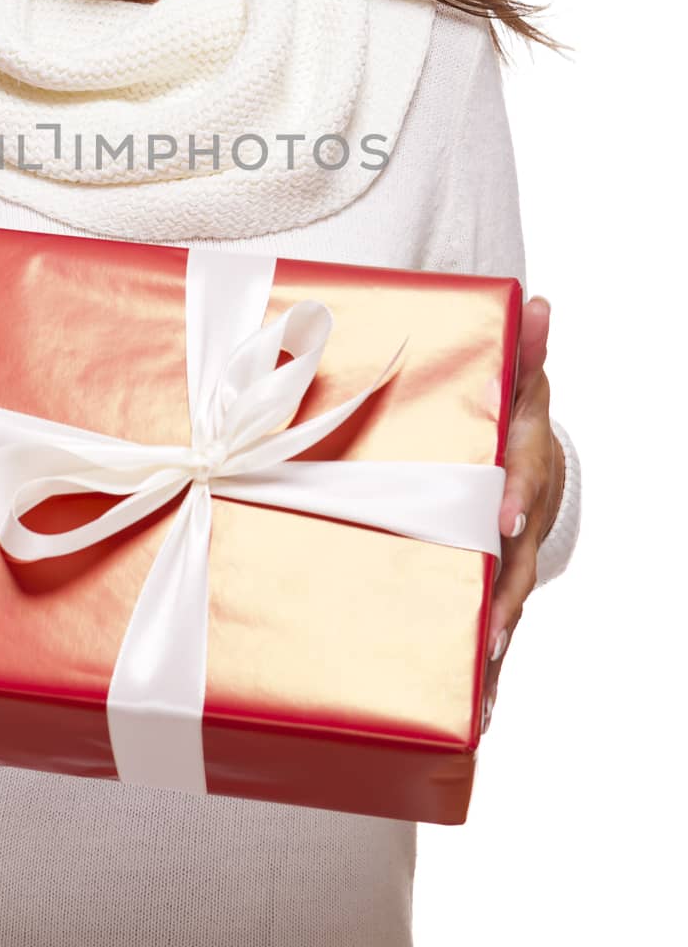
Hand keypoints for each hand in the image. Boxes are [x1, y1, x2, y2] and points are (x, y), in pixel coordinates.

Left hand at [481, 295, 563, 731]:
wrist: (523, 452)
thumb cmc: (505, 412)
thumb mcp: (513, 375)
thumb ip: (524, 344)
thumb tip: (540, 301)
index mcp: (521, 459)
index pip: (526, 473)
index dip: (519, 494)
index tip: (504, 516)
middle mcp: (523, 514)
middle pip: (520, 559)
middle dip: (504, 597)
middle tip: (486, 632)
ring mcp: (512, 555)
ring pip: (508, 602)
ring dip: (495, 644)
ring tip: (479, 691)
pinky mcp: (492, 582)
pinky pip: (490, 625)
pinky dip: (485, 672)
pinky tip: (475, 714)